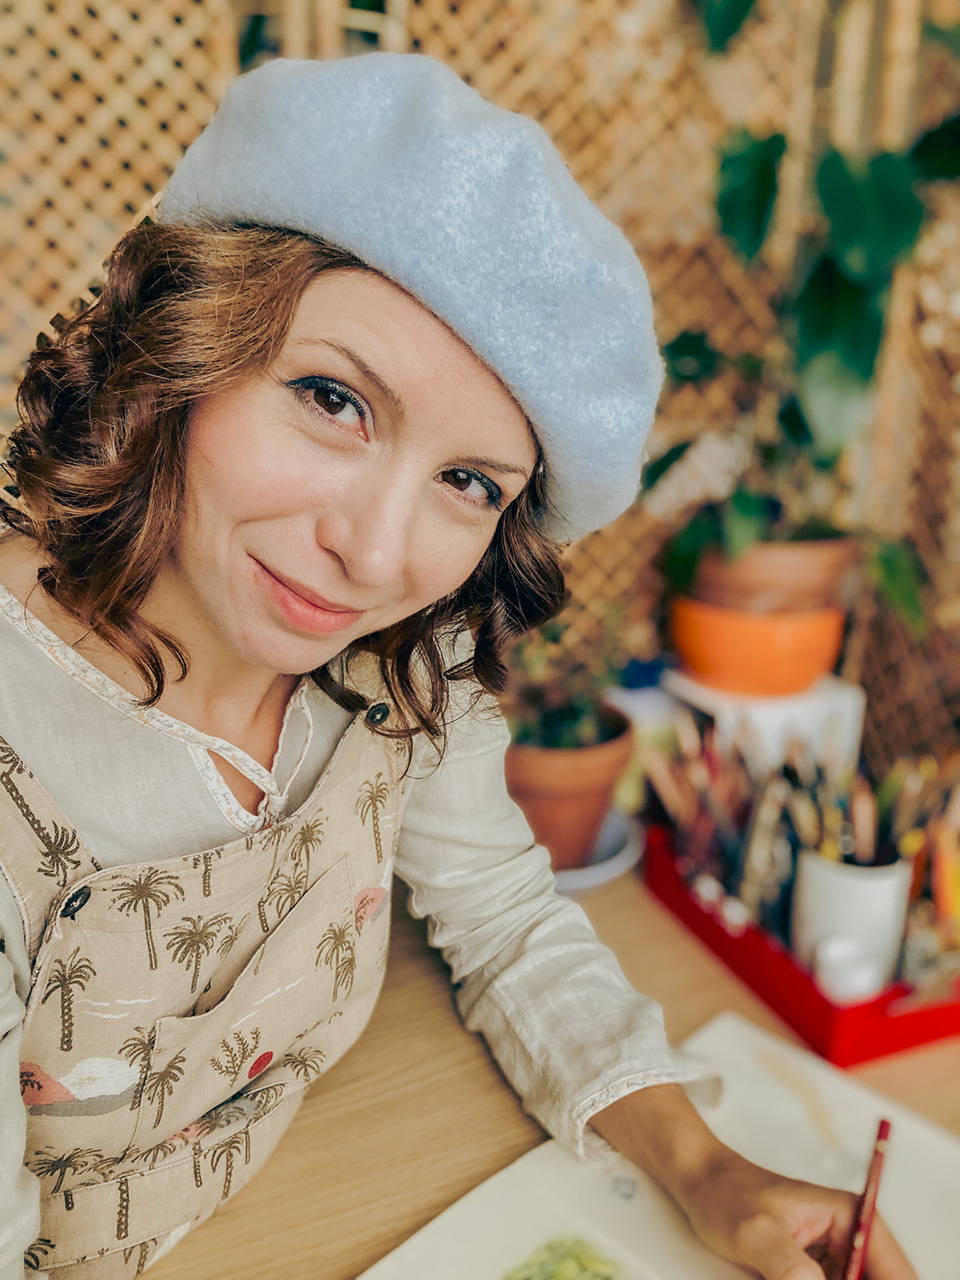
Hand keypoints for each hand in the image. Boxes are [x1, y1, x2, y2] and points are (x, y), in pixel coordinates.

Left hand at [589, 1084, 916, 1279]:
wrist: (700, 1185)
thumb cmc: (725, 1194)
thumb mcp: (756, 1233)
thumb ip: (790, 1269)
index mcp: (851, 1217)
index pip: (896, 1273)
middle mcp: (852, 1237)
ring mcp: (836, 1256)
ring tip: (778, 1273)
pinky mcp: (817, 1270)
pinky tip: (775, 1277)